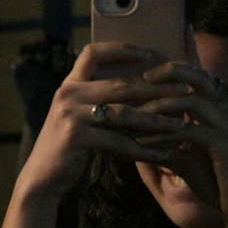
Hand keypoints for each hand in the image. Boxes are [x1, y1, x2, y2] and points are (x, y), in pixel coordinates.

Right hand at [15, 42, 189, 199]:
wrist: (42, 178)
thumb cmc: (68, 148)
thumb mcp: (80, 118)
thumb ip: (98, 101)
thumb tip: (141, 89)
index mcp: (69, 85)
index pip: (92, 53)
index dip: (121, 49)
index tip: (150, 55)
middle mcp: (67, 94)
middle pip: (120, 84)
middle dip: (157, 88)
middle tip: (186, 91)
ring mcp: (69, 114)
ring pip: (124, 113)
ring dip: (156, 119)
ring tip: (181, 124)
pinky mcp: (75, 137)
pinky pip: (118, 141)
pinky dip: (143, 149)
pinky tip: (162, 154)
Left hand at [134, 61, 227, 222]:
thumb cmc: (212, 179)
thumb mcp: (182, 156)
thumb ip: (162, 141)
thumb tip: (130, 133)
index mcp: (216, 110)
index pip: (195, 78)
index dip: (170, 71)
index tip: (140, 76)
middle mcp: (224, 113)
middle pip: (199, 78)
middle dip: (169, 73)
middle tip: (140, 79)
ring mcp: (226, 127)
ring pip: (192, 102)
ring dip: (158, 107)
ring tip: (130, 116)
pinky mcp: (224, 146)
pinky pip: (190, 132)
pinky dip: (162, 136)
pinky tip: (140, 143)